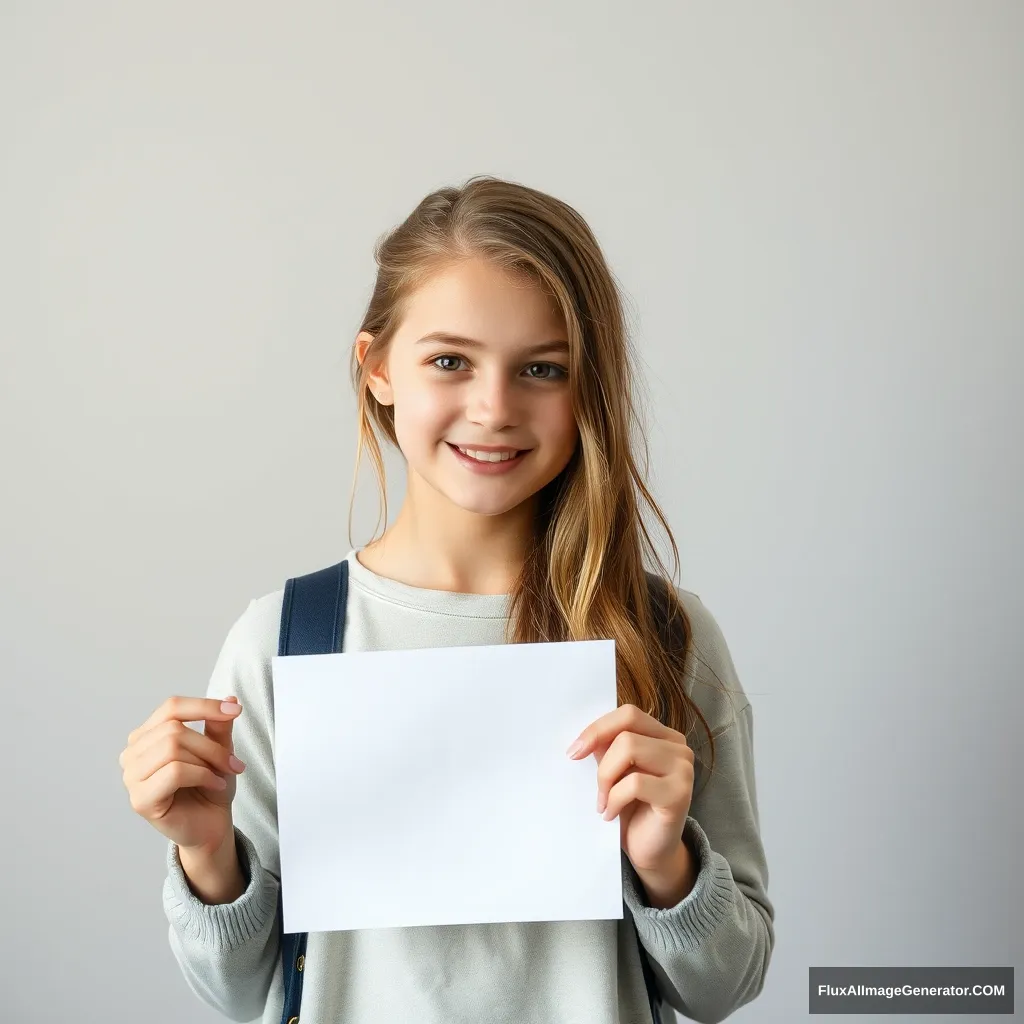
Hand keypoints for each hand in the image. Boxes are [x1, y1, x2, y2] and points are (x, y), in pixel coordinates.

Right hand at [119, 695, 246, 854]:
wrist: (209, 825)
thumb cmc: (208, 786)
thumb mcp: (218, 749)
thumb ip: (218, 725)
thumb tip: (230, 699)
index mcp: (146, 735)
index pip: (171, 707)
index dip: (205, 705)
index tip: (235, 710)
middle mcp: (132, 753)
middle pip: (174, 729)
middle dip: (211, 744)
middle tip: (232, 762)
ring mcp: (131, 777)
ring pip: (173, 748)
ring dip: (207, 761)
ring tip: (222, 775)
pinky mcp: (140, 800)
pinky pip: (174, 772)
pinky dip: (202, 776)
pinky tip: (214, 785)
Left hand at [567, 704, 694, 875]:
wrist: (651, 851)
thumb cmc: (632, 808)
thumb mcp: (615, 771)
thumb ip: (607, 748)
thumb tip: (584, 735)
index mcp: (665, 736)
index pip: (628, 714)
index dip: (598, 728)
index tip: (575, 751)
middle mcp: (679, 748)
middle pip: (626, 732)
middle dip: (602, 762)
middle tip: (595, 789)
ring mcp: (683, 770)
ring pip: (629, 749)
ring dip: (606, 780)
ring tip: (604, 802)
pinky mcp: (679, 794)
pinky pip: (634, 783)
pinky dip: (614, 799)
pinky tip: (611, 814)